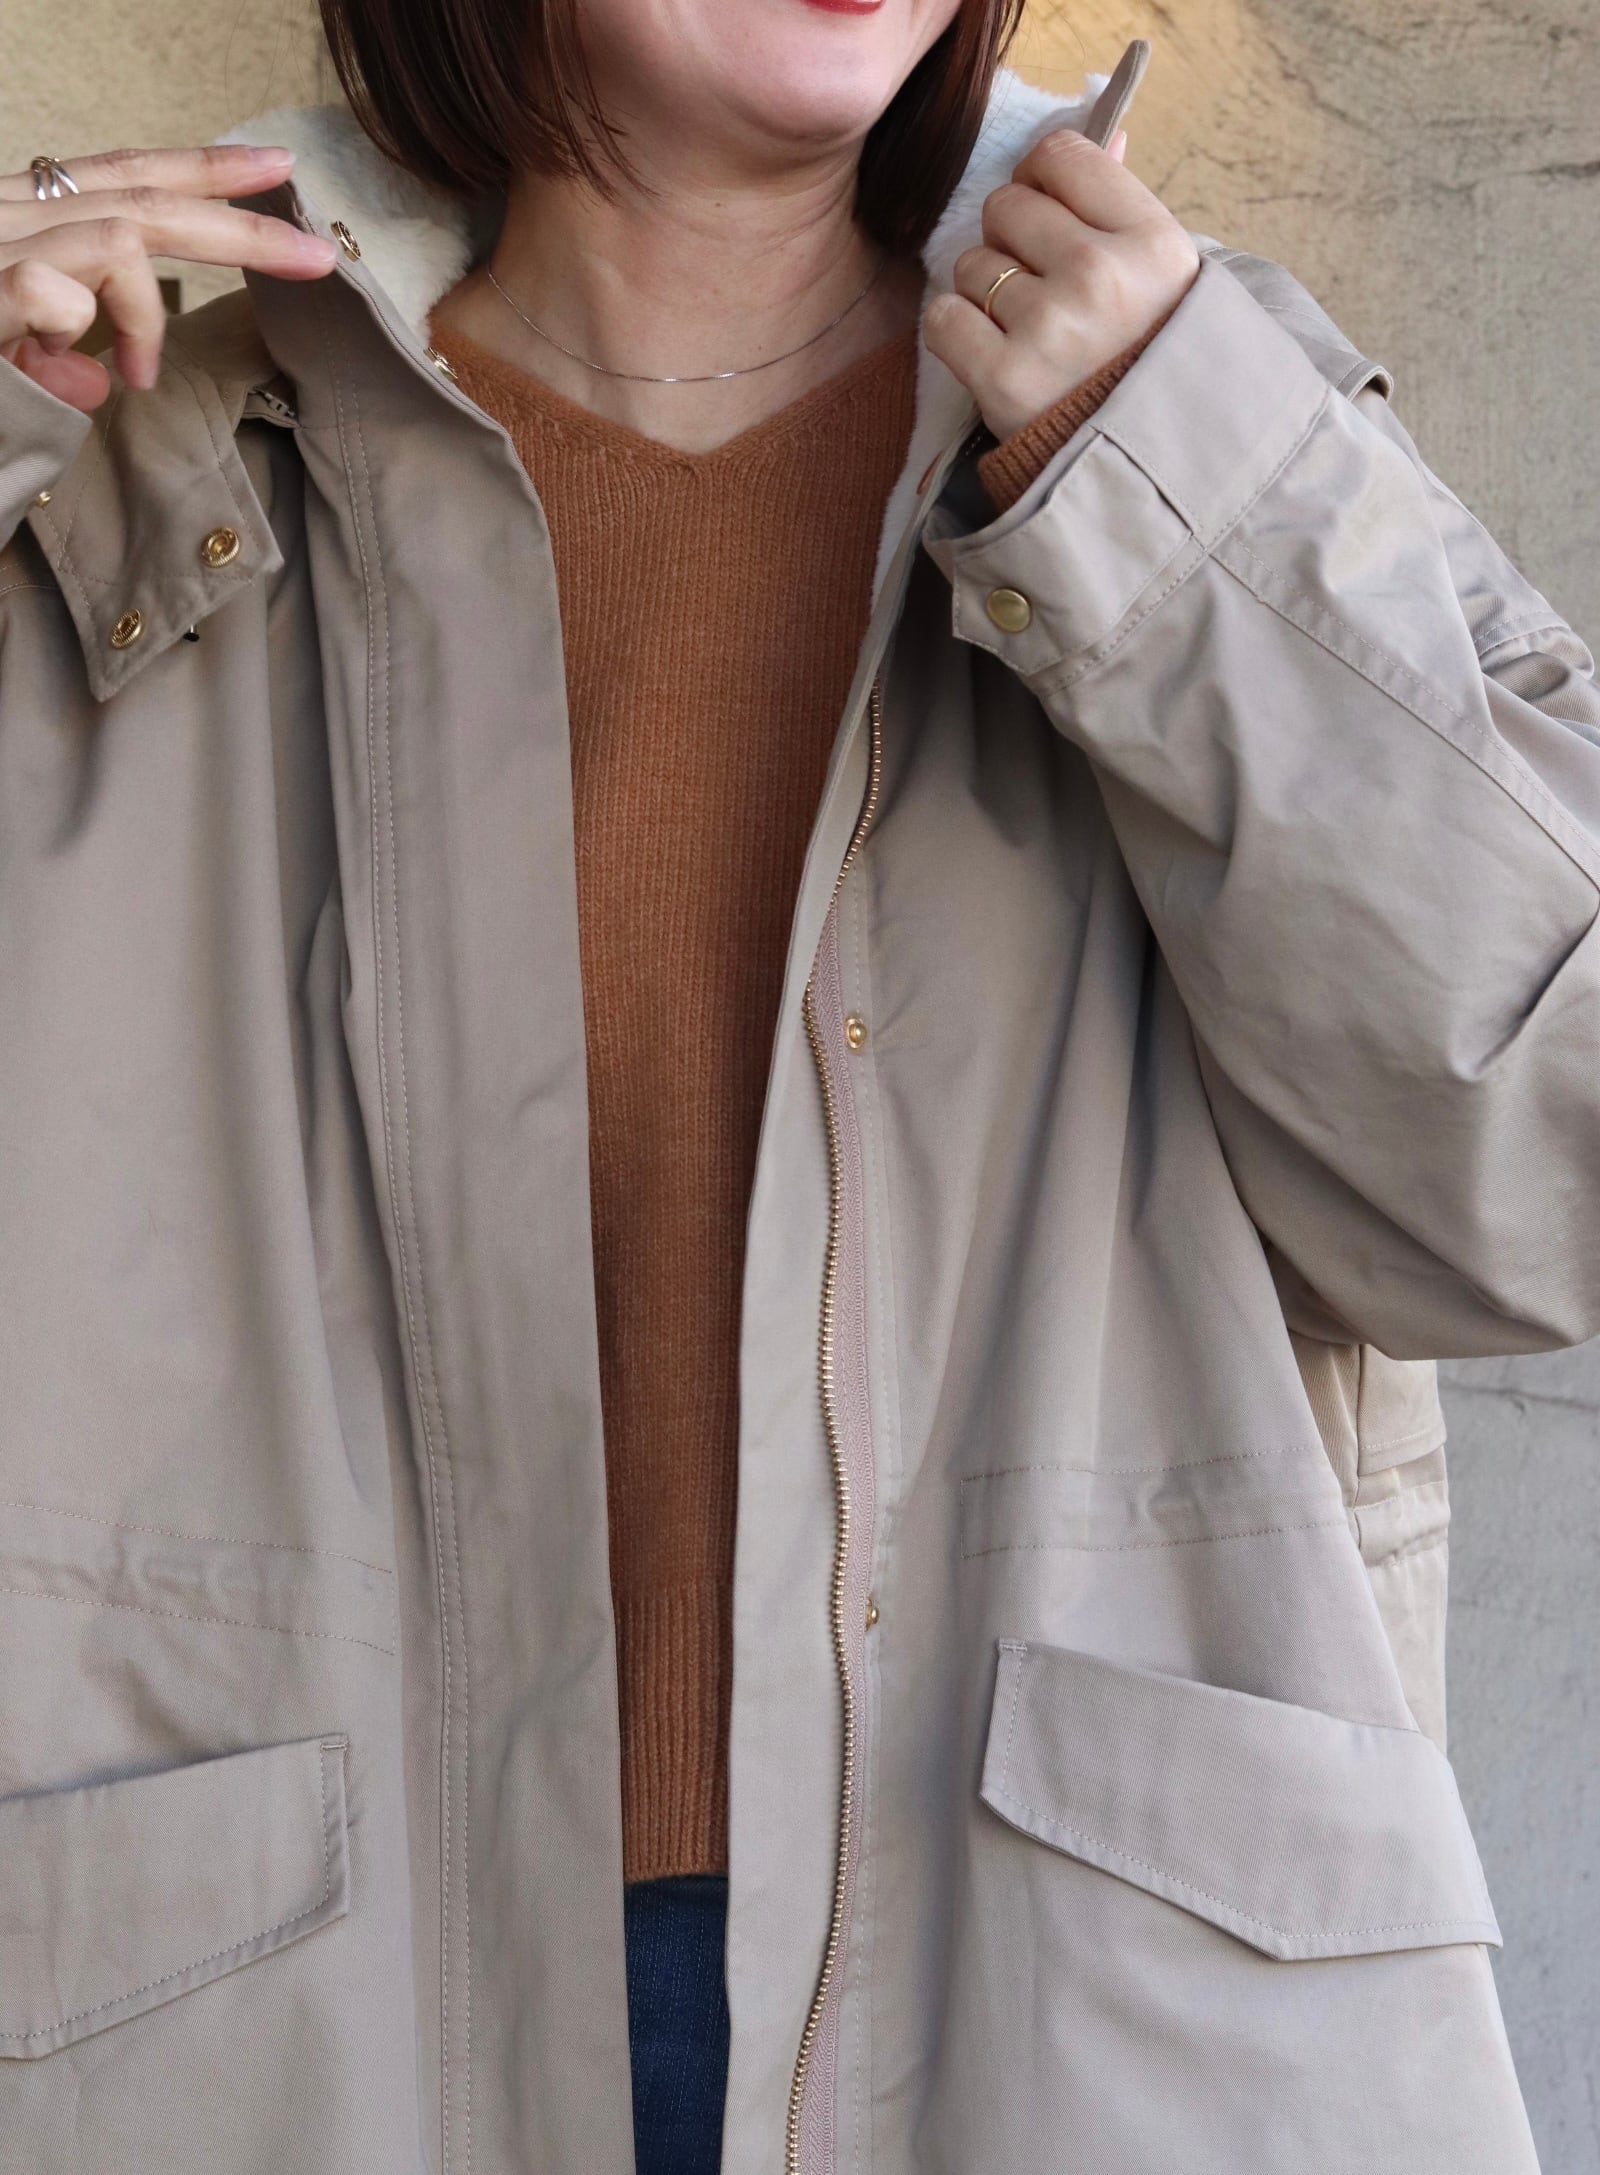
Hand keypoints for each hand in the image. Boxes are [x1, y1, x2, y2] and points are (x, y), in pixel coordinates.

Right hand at [0, 146, 337, 412]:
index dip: (199, 171)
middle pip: (139, 198)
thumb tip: (97, 378)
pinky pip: (54, 291)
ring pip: (116, 238)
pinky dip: (76, 331)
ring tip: (139, 371)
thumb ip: (54, 363)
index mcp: (19, 223)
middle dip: (239, 225)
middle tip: (316, 253)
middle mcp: (6, 219)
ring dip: (149, 310)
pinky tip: (59, 368)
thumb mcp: (7, 362)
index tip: (274, 168)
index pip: (118, 177)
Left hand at [924, 126, 1199, 442]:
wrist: (1146, 474)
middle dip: (1011, 241)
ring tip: (1026, 334)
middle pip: (1006, 206)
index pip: (1061, 156)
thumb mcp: (1165, 282)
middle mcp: (1101, 275)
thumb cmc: (1148, 364)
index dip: (1042, 182)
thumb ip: (1124, 208)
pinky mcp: (1003, 380)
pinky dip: (957, 335)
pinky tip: (992, 357)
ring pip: (970, 264)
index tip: (1049, 218)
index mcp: (1151, 241)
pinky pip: (942, 318)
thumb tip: (1105, 131)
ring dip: (984, 295)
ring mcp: (1050, 328)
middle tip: (1040, 290)